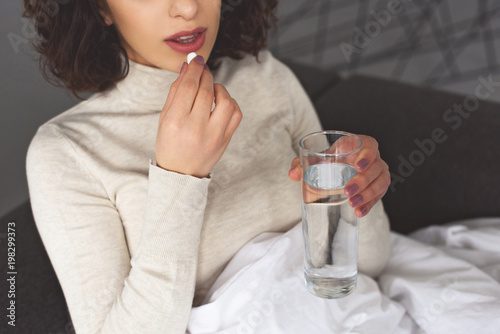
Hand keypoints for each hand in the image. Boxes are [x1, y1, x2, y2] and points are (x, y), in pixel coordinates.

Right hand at [155, 56, 242, 177]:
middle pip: (206, 90)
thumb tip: (187, 67)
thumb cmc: (170, 143)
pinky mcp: (225, 140)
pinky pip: (236, 114)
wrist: (181, 174)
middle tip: (202, 70)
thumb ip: (176, 91)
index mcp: (176, 121)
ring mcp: (214, 135)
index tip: (196, 59)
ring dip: (220, 88)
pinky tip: (220, 102)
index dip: (194, 68)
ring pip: (226, 101)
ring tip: (211, 89)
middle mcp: (196, 128)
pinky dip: (230, 102)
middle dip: (205, 75)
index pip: (188, 86)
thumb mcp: (165, 117)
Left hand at [288, 134, 389, 217]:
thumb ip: (302, 164)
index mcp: (359, 145)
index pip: (370, 146)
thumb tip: (292, 174)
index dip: (367, 155)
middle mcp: (373, 158)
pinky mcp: (378, 187)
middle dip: (362, 181)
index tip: (357, 166)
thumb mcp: (317, 159)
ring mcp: (378, 173)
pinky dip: (369, 205)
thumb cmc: (329, 160)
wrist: (338, 168)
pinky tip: (359, 212)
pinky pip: (378, 196)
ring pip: (381, 182)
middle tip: (347, 191)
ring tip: (352, 204)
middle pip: (375, 168)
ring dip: (368, 195)